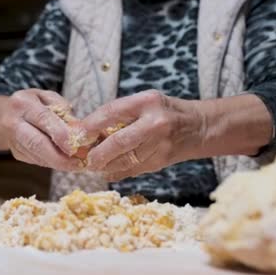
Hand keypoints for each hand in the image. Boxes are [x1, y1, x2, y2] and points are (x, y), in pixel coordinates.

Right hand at [0, 89, 81, 170]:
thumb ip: (62, 108)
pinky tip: (64, 162)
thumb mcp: (47, 96)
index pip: (43, 119)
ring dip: (59, 163)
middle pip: (36, 143)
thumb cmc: (32, 103)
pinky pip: (37, 160)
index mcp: (23, 103)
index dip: (60, 134)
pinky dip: (53, 162)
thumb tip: (76, 129)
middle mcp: (14, 122)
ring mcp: (13, 140)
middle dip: (59, 157)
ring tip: (76, 164)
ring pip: (38, 156)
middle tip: (78, 163)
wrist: (4, 114)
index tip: (76, 146)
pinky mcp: (16, 153)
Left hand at [82, 90, 203, 180]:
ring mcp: (160, 144)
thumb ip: (120, 115)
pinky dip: (117, 172)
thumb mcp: (144, 103)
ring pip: (125, 160)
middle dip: (98, 153)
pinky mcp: (162, 161)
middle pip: (119, 141)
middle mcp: (155, 122)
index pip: (111, 112)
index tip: (76, 135)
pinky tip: (107, 171)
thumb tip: (86, 132)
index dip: (90, 125)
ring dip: (105, 165)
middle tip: (85, 159)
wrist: (199, 127)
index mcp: (146, 101)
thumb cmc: (164, 111)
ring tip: (92, 166)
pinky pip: (134, 170)